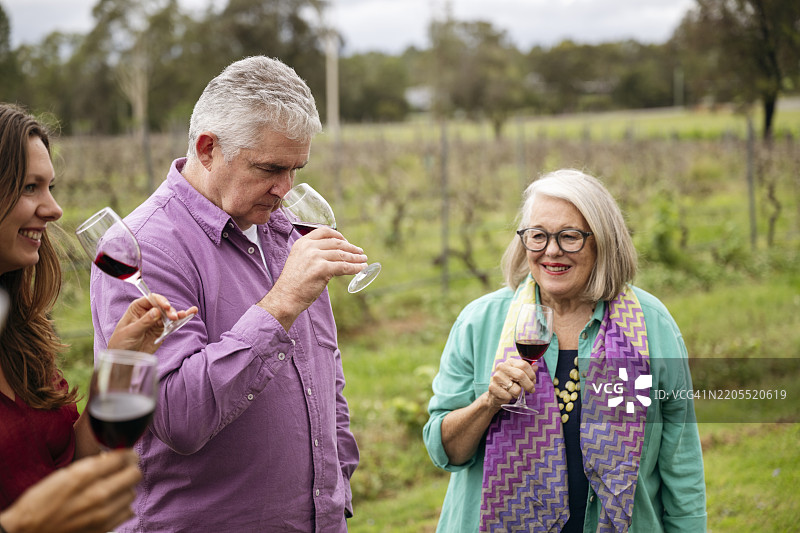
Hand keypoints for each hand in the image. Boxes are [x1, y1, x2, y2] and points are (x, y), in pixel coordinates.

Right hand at [0, 450, 140, 532]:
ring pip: (132, 493)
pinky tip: (110, 504)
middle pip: (134, 474)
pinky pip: (128, 511)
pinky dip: (122, 506)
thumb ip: (92, 465)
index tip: (126, 454)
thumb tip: (114, 457)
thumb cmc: (41, 501)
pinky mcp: (104, 527)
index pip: (123, 457)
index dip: (127, 453)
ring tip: (111, 489)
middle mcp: (97, 494)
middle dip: (130, 469)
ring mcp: (102, 513)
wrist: (29, 532)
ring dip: (124, 489)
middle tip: (122, 470)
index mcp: (84, 476)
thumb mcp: (64, 474)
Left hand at [108, 294, 197, 353]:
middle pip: (162, 306)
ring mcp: (156, 321)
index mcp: (137, 308)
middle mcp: (148, 312)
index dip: (159, 301)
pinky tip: (191, 313)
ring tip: (183, 316)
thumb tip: (156, 311)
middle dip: (169, 310)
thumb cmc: (121, 342)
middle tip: (174, 317)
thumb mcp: (131, 332)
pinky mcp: (162, 330)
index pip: (150, 299)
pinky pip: (173, 323)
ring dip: (177, 314)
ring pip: (169, 314)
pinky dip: (181, 319)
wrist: (125, 358)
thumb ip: (144, 321)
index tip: (166, 307)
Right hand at [260, 227, 367, 329]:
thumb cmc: (293, 283)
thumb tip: (335, 254)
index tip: (347, 241)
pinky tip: (361, 269)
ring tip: (363, 260)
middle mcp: (309, 247)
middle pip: (336, 243)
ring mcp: (315, 257)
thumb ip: (314, 254)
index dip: (338, 235)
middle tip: (360, 252)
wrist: (286, 297)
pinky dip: (355, 268)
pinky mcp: (322, 269)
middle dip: (351, 247)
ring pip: (342, 255)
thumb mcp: (300, 260)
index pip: (324, 231)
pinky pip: (343, 267)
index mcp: (302, 243)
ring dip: (355, 258)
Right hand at [487, 358, 537, 409]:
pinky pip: (508, 396)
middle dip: (529, 385)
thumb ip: (527, 371)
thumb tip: (536, 367)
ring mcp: (496, 377)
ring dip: (519, 393)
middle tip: (531, 390)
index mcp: (509, 362)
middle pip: (520, 375)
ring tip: (516, 392)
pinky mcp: (492, 387)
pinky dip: (511, 398)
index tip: (533, 381)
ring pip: (516, 388)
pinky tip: (508, 395)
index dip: (532, 374)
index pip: (524, 365)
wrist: (495, 393)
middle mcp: (501, 367)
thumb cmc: (510, 383)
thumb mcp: (519, 375)